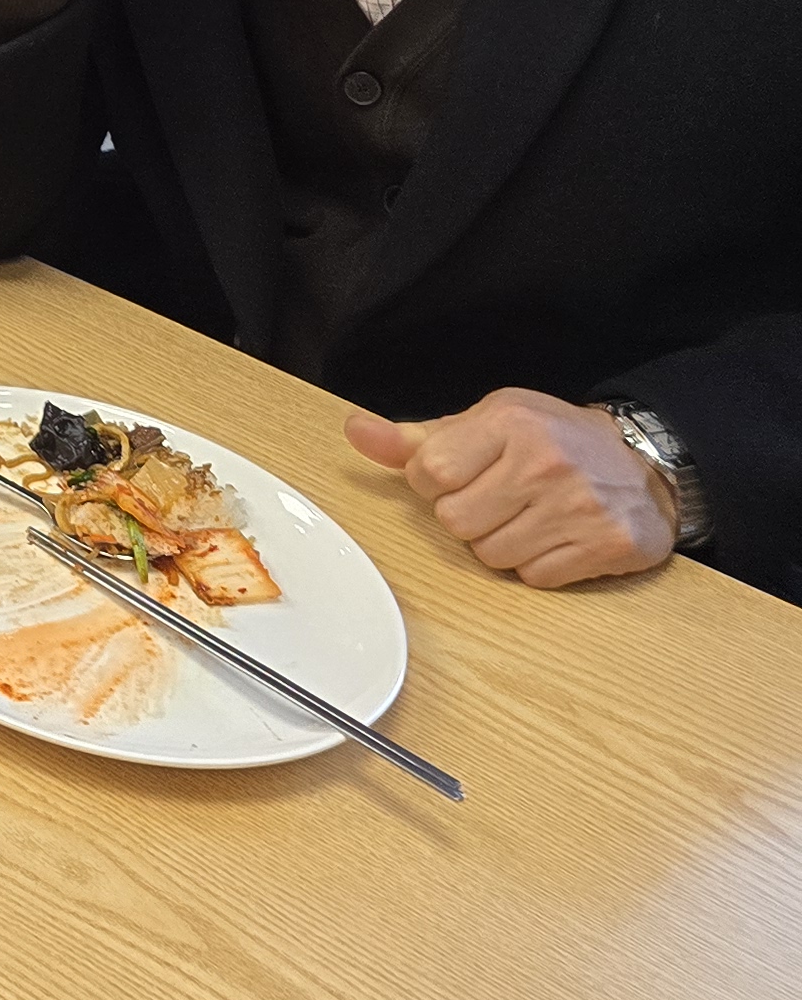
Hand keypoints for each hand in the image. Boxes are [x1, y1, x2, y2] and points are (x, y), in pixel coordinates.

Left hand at [348, 390, 678, 586]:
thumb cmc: (550, 441)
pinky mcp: (607, 545)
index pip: (428, 472)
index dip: (436, 482)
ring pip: (490, 555)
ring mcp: (579, 506)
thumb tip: (354, 430)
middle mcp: (545, 462)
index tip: (465, 474)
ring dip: (501, 543)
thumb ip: (416, 438)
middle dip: (468, 516)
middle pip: (455, 521)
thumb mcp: (485, 423)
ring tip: (530, 516)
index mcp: (509, 421)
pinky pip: (534, 578)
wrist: (645, 463)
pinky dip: (537, 565)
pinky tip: (557, 537)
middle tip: (501, 497)